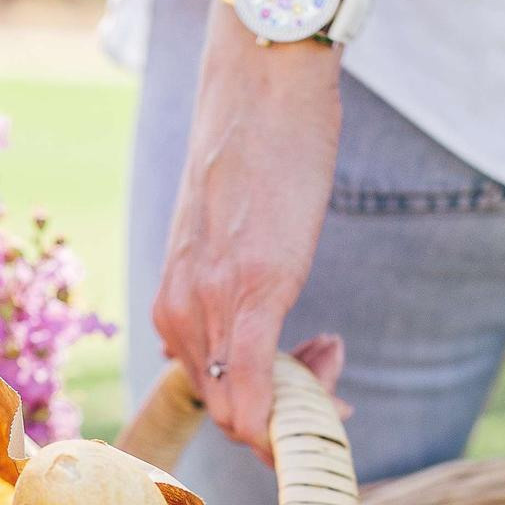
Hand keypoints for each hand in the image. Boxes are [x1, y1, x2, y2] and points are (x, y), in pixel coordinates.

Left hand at [152, 5, 343, 460]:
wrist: (261, 87)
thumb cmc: (253, 155)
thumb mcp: (225, 241)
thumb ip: (225, 293)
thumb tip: (252, 341)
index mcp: (173, 306)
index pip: (210, 397)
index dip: (263, 411)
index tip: (310, 374)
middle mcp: (180, 314)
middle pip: (228, 412)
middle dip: (287, 412)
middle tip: (331, 357)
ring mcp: (210, 305)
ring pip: (244, 411)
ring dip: (302, 405)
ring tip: (332, 347)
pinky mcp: (251, 291)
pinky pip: (256, 386)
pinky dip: (283, 418)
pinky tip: (326, 407)